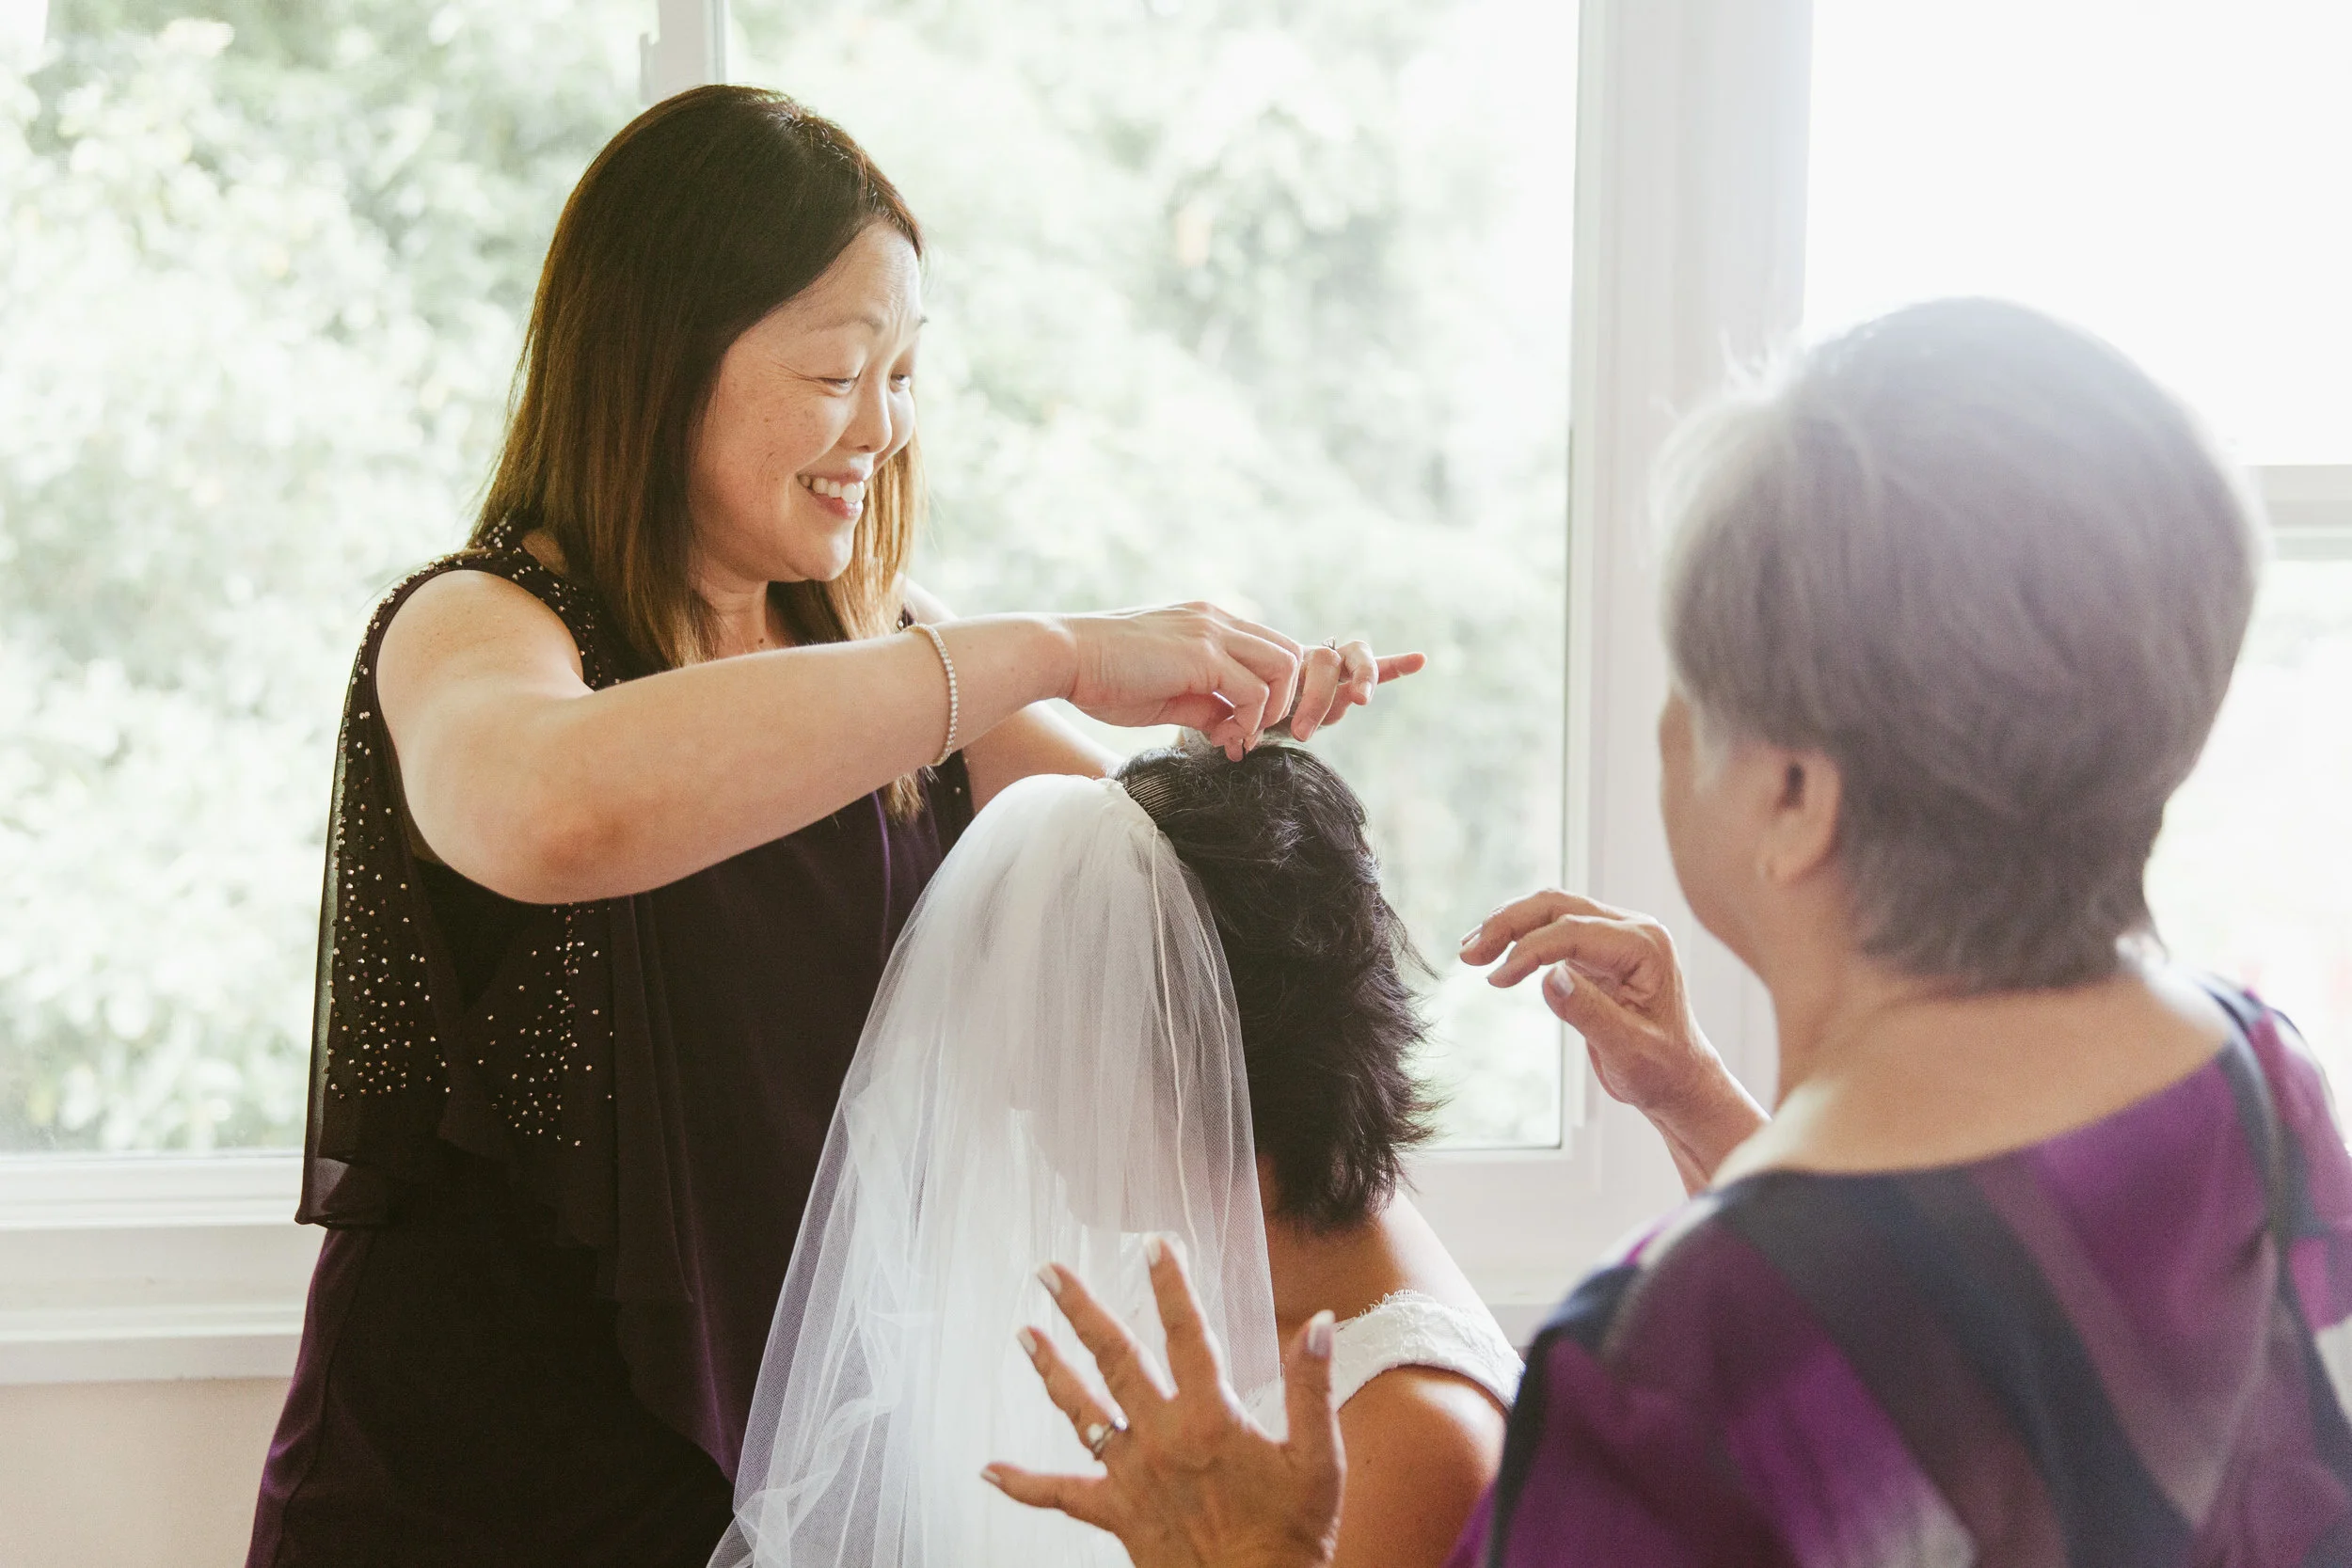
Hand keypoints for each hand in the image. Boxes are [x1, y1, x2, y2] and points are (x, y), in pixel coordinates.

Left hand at [985, 1240, 1343, 1567]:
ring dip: (1051, 1370)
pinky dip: (1024, 1484)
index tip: (1154, 1245)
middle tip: (1050, 1273)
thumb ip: (1312, 1386)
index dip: (1171, 1285)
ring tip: (1024, 1334)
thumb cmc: (1293, 1536)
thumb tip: (1321, 1323)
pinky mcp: (1118, 1514)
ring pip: (1082, 1412)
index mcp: (1212, 1418)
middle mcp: (1162, 1439)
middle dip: (1081, 1311)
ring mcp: (1133, 1476)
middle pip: (1116, 1358)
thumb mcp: (1319, 1459)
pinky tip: (990, 1470)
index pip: (1187, 1334)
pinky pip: (1062, 1496)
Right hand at [1059, 605, 1423, 758]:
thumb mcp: (1172, 699)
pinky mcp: (1202, 650)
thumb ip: (1212, 707)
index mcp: (1219, 626)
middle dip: (1322, 696)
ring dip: (1279, 712)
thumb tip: (1239, 732)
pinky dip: (1250, 719)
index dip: (1342, 665)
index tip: (1394, 673)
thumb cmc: (1107, 680)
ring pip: (1286, 668)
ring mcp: (1215, 631)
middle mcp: (1224, 620)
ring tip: (1244, 740)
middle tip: (1307, 735)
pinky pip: (1252, 689)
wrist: (1064, 658)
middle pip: (1303, 654)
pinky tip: (1226, 740)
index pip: (1291, 645)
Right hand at [1459, 891, 1766, 1187]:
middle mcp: (1632, 930)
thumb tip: (1547, 976)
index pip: (1574, 931)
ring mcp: (1615, 936)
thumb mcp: (1628, 1050)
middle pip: (1557, 905)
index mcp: (1646, 946)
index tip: (1495, 979)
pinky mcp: (1598, 949)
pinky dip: (1519, 937)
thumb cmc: (1662, 1069)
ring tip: (1470, 952)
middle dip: (1508, 924)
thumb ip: (1589, 1012)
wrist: (1679, 1081)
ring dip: (1507, 925)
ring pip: (1550, 910)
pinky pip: (1551, 928)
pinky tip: (1493, 952)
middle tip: (1469, 954)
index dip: (1529, 951)